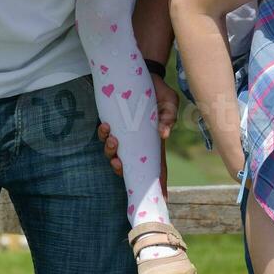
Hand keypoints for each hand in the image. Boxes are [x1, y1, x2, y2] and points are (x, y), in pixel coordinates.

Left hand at [97, 71, 178, 196]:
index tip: (161, 200)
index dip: (159, 185)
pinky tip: (105, 126)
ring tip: (112, 140)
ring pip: (113, 153)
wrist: (144, 73)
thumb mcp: (170, 102)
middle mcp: (137, 142)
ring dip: (110, 151)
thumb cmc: (160, 91)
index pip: (157, 168)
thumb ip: (169, 117)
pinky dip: (103, 134)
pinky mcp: (114, 122)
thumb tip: (164, 133)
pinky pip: (104, 135)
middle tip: (118, 162)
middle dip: (120, 169)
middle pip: (128, 166)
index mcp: (153, 143)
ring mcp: (124, 133)